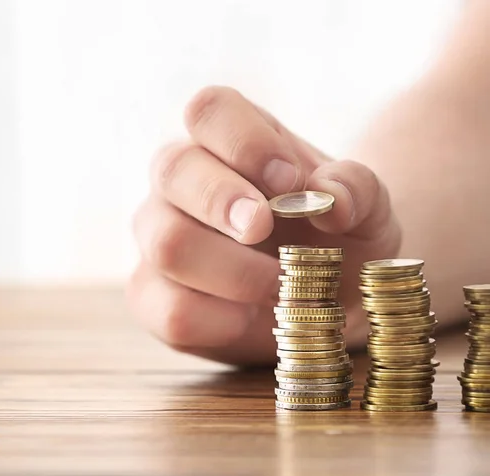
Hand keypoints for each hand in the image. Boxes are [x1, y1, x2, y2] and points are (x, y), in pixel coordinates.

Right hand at [127, 86, 400, 365]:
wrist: (321, 296)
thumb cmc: (333, 239)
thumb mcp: (365, 211)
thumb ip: (357, 190)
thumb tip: (331, 199)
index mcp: (226, 142)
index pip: (209, 110)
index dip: (243, 140)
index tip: (290, 180)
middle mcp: (181, 184)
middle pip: (173, 168)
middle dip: (222, 200)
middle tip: (264, 228)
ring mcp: (158, 238)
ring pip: (167, 244)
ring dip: (233, 271)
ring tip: (282, 287)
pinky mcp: (154, 297)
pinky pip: (170, 310)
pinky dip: (221, 321)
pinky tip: (253, 319)